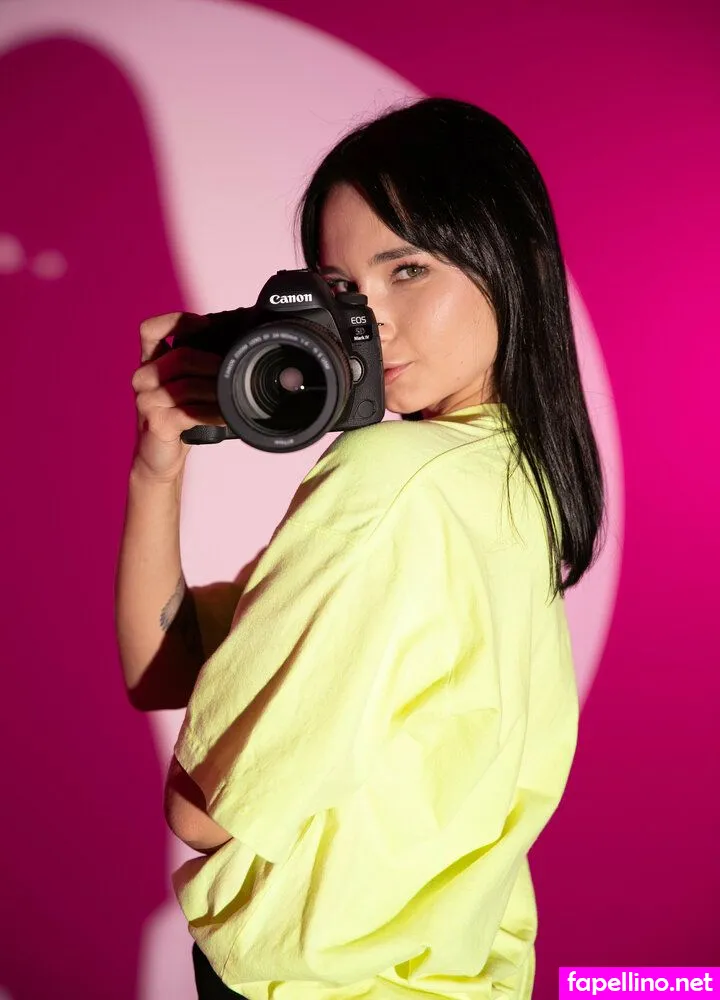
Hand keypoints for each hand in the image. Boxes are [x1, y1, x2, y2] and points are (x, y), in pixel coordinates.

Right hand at [130, 312, 224, 482]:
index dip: (177, 321)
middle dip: (213, 364)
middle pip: (181, 357)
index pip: (151, 330)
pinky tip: (226, 416)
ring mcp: (146, 400)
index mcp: (150, 363)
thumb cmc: (178, 420)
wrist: (159, 458)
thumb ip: (197, 368)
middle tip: (234, 373)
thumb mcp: (186, 389)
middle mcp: (143, 377)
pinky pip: (190, 412)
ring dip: (217, 391)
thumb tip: (235, 351)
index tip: (207, 324)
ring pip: (188, 385)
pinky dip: (213, 413)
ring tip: (235, 396)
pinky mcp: (155, 421)